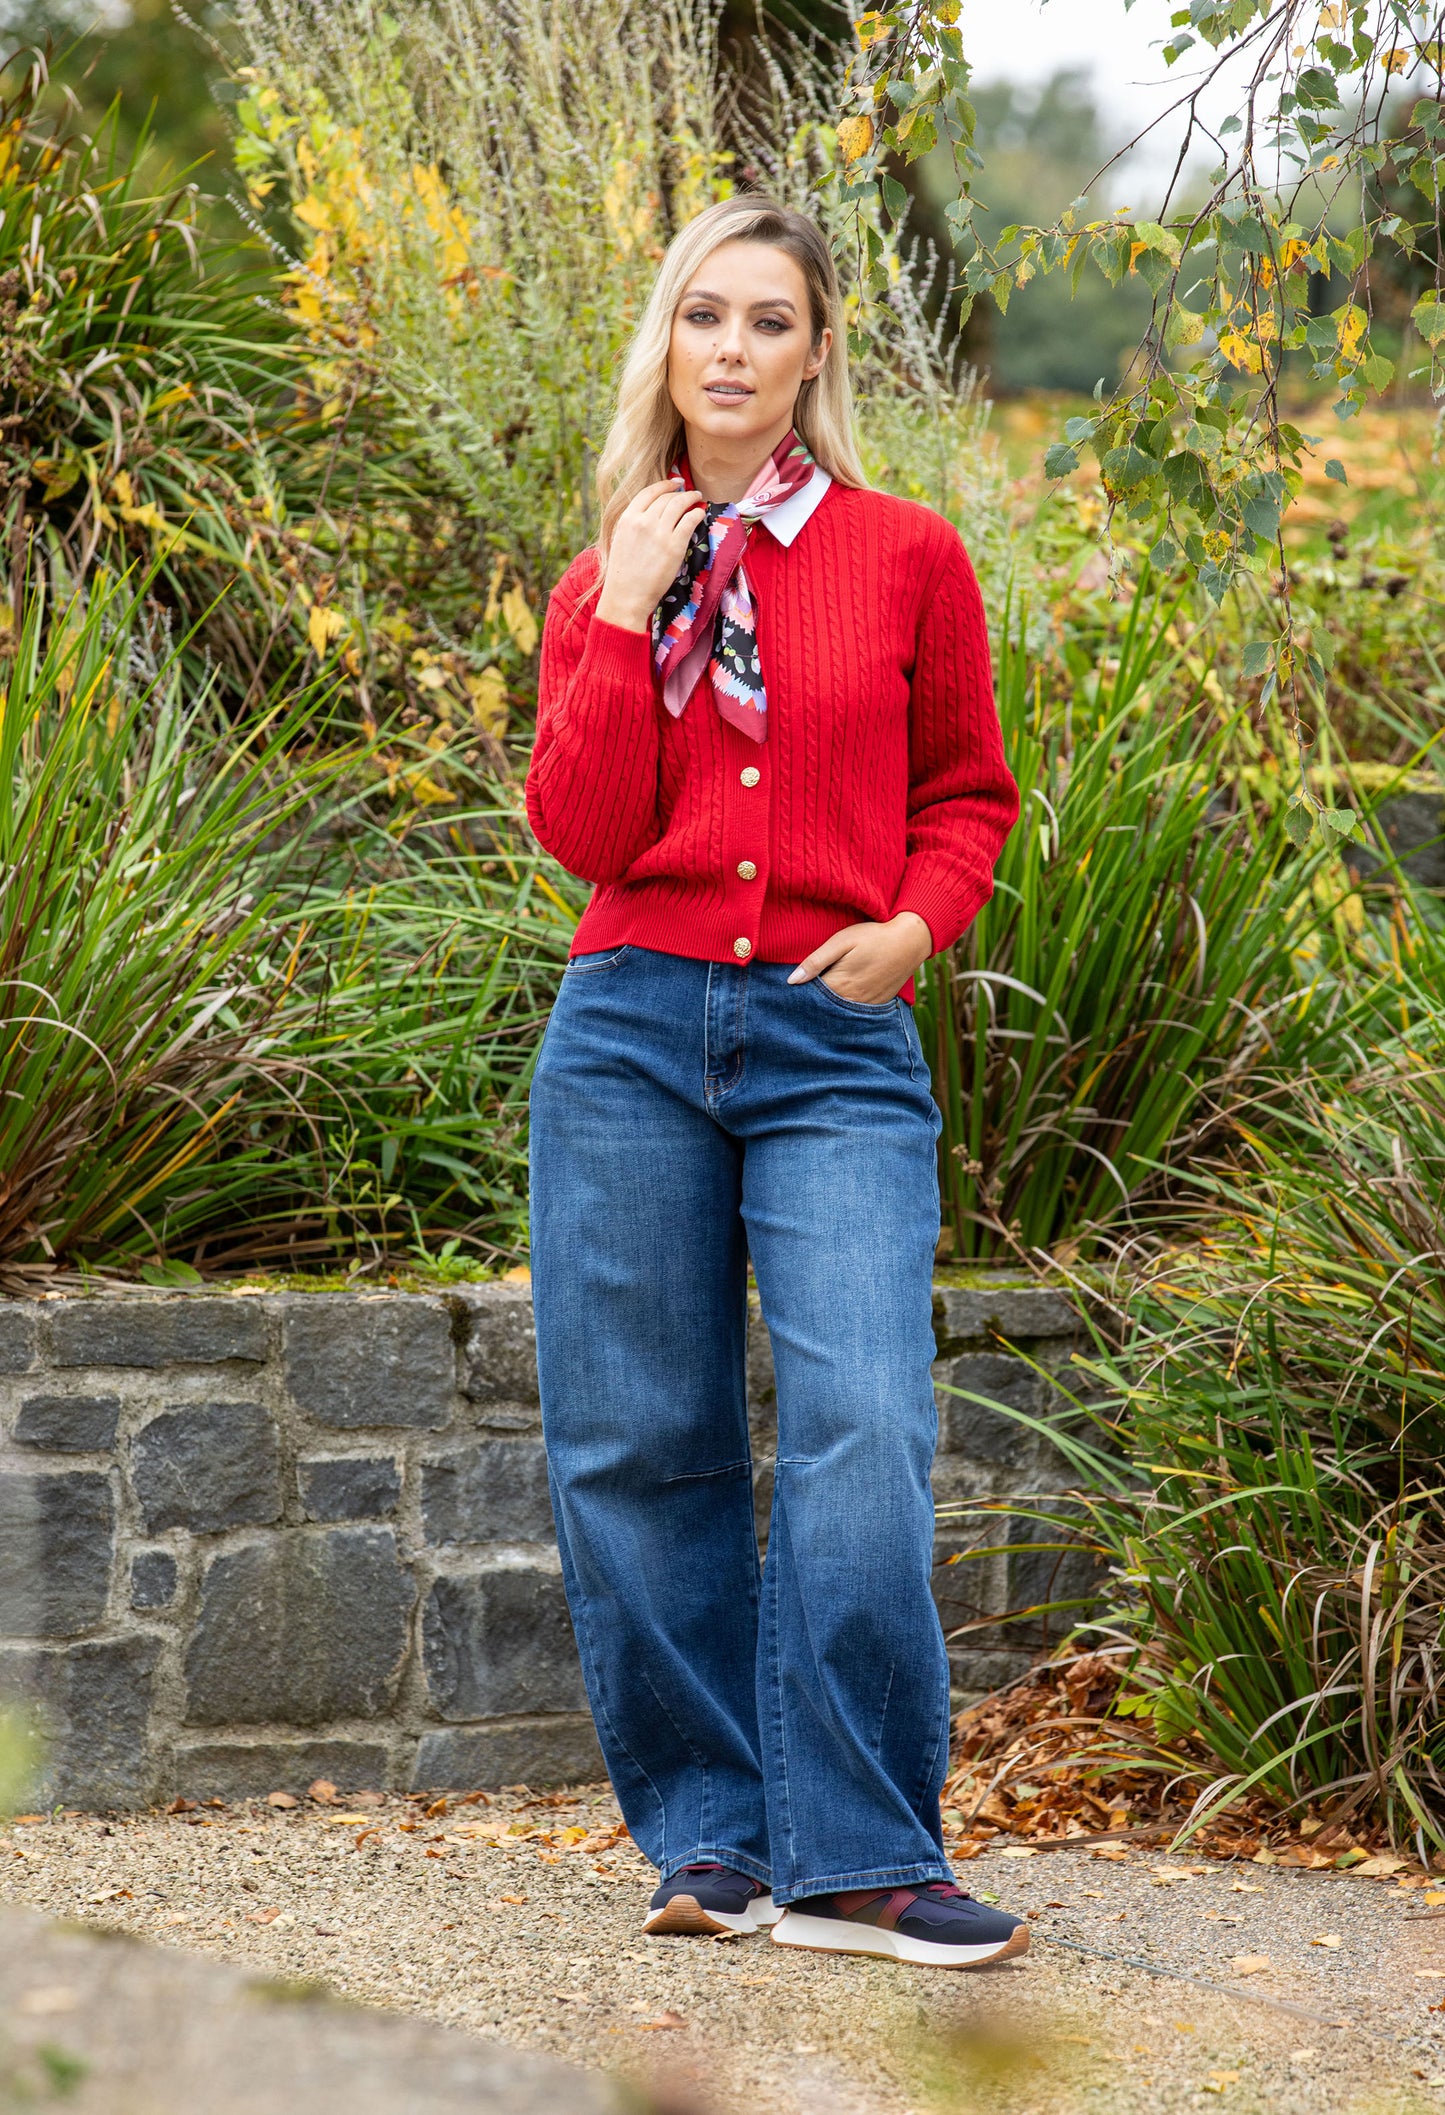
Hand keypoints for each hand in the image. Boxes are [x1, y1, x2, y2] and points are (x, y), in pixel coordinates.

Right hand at [596, 476, 706, 632]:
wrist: (627, 596)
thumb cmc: (623, 574)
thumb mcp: (621, 540)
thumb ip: (634, 524)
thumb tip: (649, 513)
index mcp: (628, 518)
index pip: (649, 492)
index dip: (664, 484)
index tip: (674, 483)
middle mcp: (643, 521)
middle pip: (666, 497)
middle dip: (680, 492)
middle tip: (689, 492)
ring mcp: (660, 532)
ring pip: (679, 504)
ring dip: (691, 498)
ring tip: (697, 498)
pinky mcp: (674, 545)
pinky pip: (689, 520)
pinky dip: (696, 513)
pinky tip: (700, 513)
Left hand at [786, 912, 933, 1005]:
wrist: (910, 941)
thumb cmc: (873, 937)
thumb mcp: (841, 941)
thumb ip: (816, 961)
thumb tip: (791, 981)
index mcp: (839, 984)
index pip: (809, 998)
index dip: (799, 995)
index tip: (788, 994)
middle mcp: (852, 1000)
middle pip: (823, 1009)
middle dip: (811, 1005)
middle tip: (798, 1002)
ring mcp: (866, 1005)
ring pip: (839, 1013)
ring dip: (828, 1009)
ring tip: (817, 1002)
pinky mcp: (878, 1004)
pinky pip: (856, 1013)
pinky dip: (846, 1009)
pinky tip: (840, 1001)